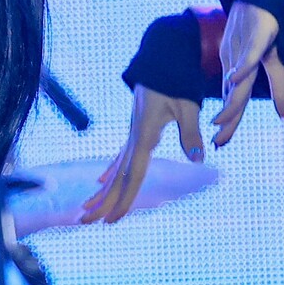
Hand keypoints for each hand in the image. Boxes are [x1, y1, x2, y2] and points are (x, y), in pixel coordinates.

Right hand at [80, 85, 203, 224]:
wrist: (161, 61)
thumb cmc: (174, 83)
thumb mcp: (187, 107)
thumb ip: (190, 133)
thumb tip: (198, 159)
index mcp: (144, 136)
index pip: (132, 175)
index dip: (124, 199)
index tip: (113, 220)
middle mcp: (133, 139)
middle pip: (116, 178)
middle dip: (102, 202)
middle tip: (86, 223)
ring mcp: (131, 136)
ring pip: (114, 170)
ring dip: (101, 192)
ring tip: (86, 211)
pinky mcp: (135, 132)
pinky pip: (119, 158)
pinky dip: (110, 172)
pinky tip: (101, 182)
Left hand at [210, 1, 283, 147]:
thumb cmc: (266, 25)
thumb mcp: (274, 59)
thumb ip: (280, 86)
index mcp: (241, 68)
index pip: (235, 100)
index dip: (229, 121)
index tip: (220, 143)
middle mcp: (239, 61)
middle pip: (235, 94)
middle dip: (227, 118)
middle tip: (218, 140)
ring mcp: (247, 46)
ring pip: (239, 77)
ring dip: (232, 99)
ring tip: (221, 119)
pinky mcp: (258, 31)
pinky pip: (251, 51)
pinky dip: (244, 65)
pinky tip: (235, 78)